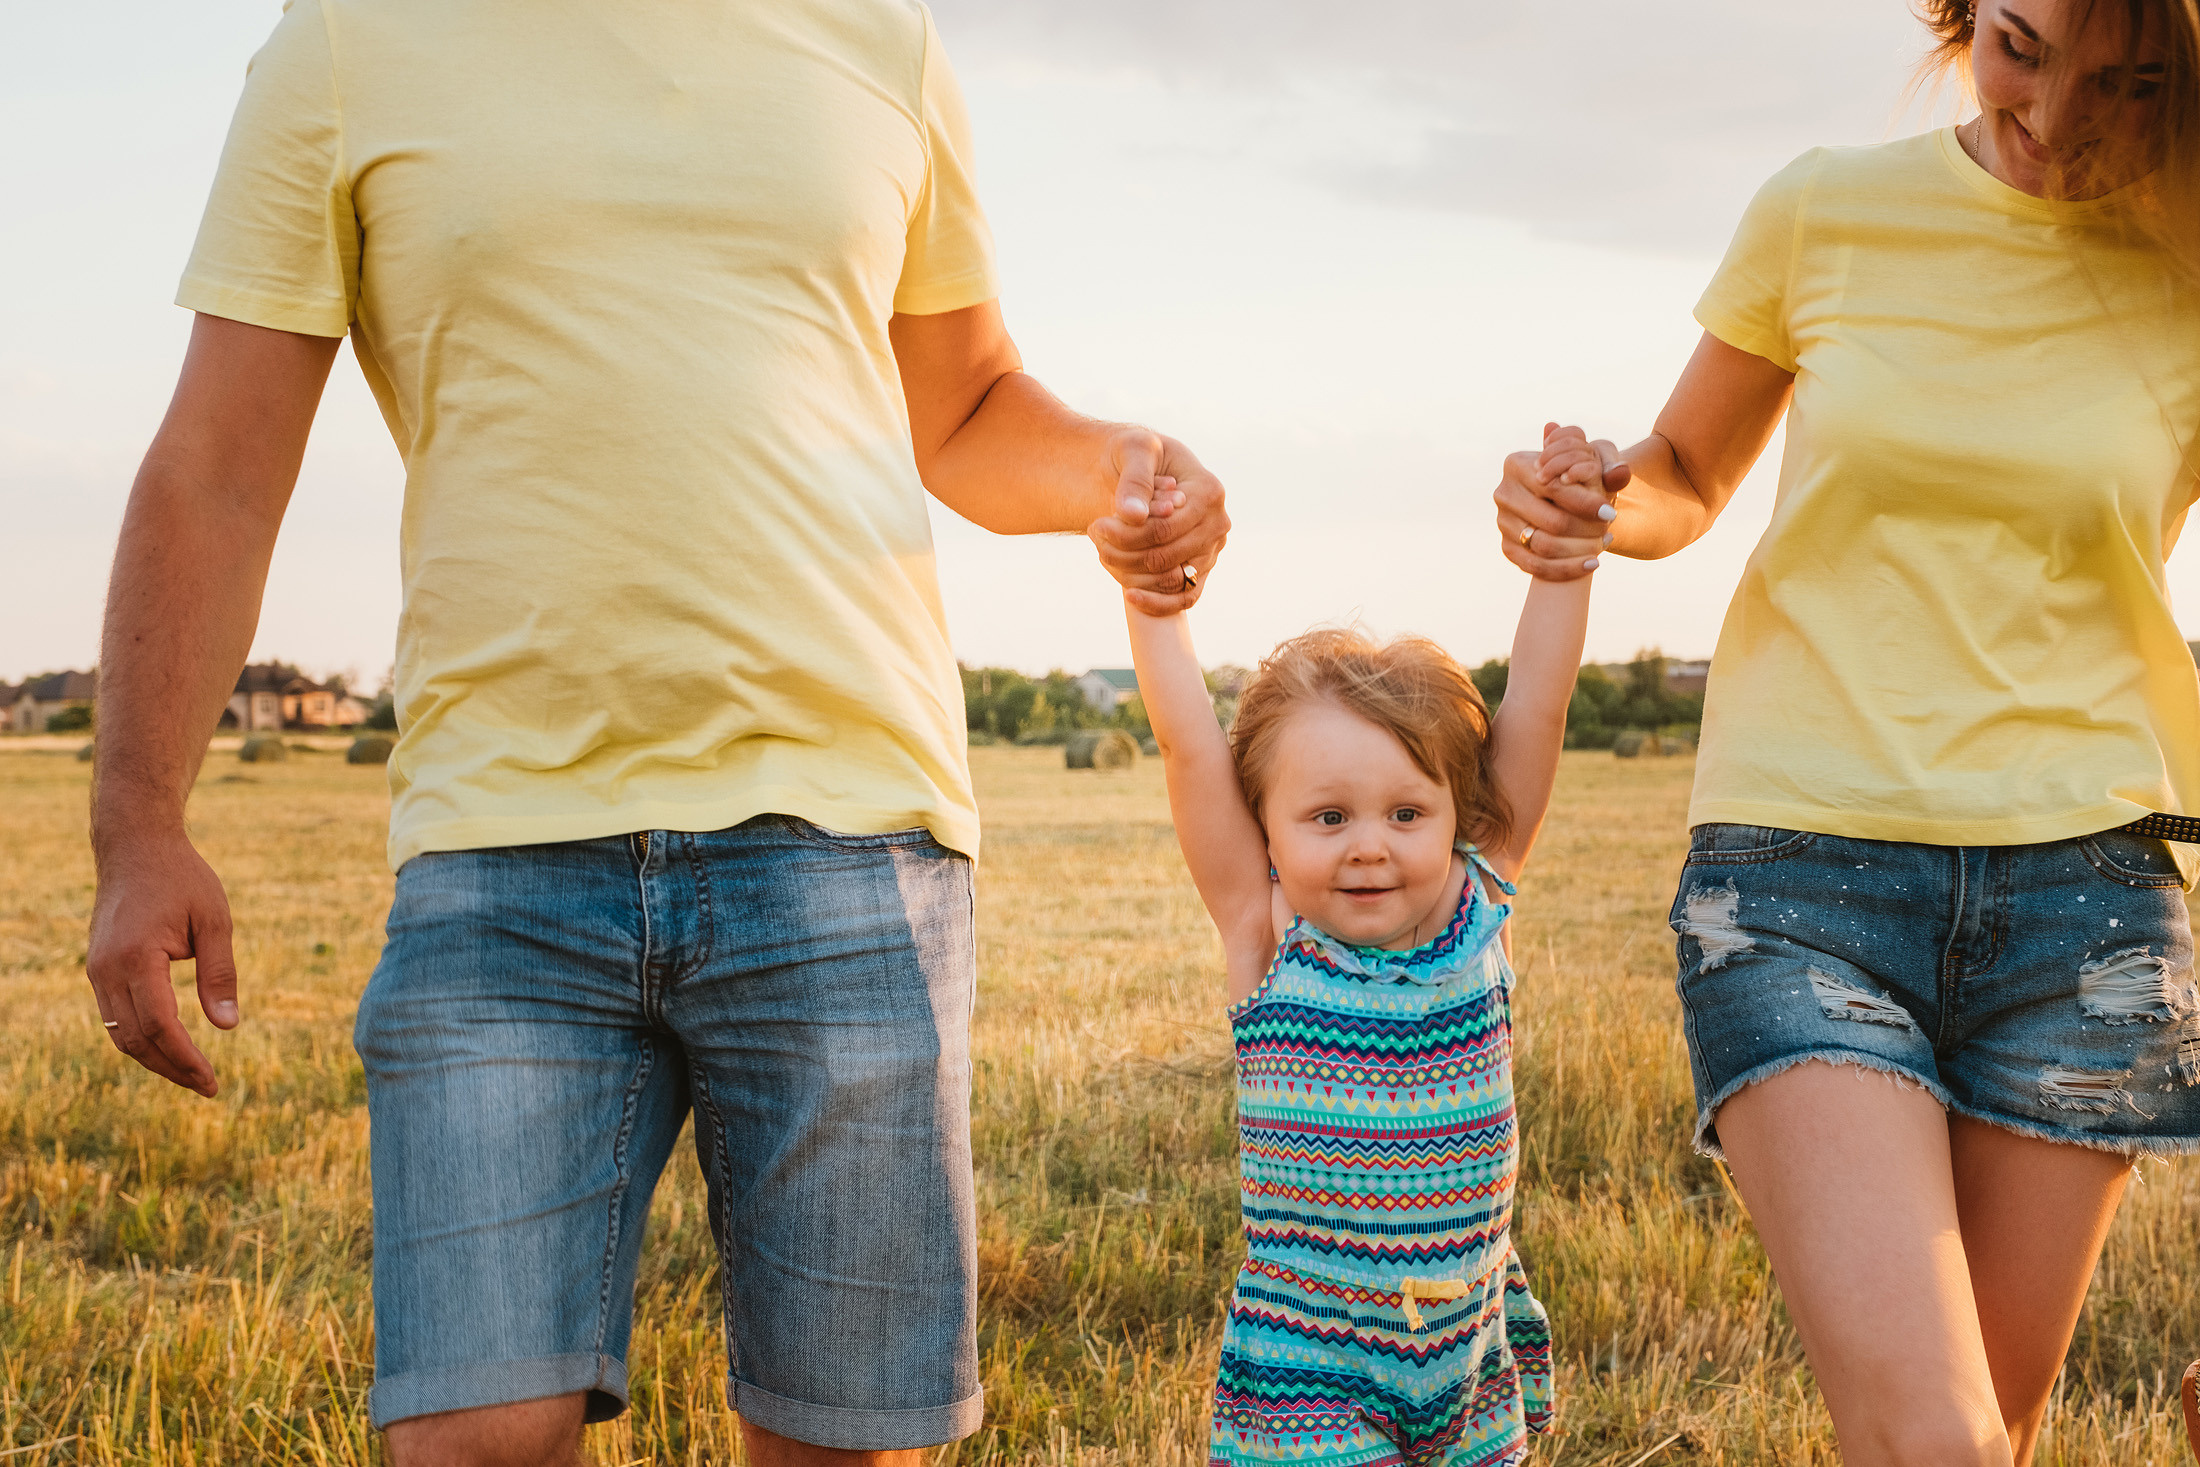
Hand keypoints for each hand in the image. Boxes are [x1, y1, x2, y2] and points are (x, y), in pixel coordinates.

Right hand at [86, 832, 240, 1096]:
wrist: (135, 846)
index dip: (185, 1058)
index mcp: (137, 957)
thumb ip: (220, 974)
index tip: (212, 1081)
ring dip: (154, 1059)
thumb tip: (227, 1026)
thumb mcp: (214, 920)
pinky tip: (170, 1047)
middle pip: (135, 1039)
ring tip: (192, 1074)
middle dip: (171, 1068)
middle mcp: (107, 970)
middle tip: (208, 1086)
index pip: (160, 1025)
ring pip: (119, 1033)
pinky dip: (140, 1038)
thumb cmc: (182, 878)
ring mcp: (97, 970)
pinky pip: (115, 1016)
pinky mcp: (98, 968)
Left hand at [1085, 427, 1228, 613]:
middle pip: (1165, 557)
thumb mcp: (1133, 450)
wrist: (1141, 469)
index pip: (1164, 528)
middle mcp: (1217, 524)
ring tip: (1102, 553)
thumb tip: (1133, 516)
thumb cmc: (1137, 454)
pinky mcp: (1202, 570)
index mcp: (1209, 492)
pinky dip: (1157, 603)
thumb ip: (1134, 479)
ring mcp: (1212, 550)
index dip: (1126, 534)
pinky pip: (1185, 598)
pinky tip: (1129, 596)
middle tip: (1094, 537)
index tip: (1096, 525)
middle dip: (1122, 553)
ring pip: (1170, 580)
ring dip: (1129, 574)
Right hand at [1495, 421, 1632, 581]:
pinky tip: (1592, 563)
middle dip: (1585, 531)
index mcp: (1518, 464)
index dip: (1585, 503)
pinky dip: (1566, 569)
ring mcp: (1502, 522)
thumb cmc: (1577, 476)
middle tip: (1607, 532)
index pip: (1554, 489)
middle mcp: (1504, 492)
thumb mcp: (1592, 461)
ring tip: (1603, 545)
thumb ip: (1608, 464)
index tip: (1610, 513)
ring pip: (1543, 546)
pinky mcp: (1506, 546)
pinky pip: (1535, 566)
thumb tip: (1620, 474)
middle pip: (1550, 521)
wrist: (1557, 498)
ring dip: (1579, 551)